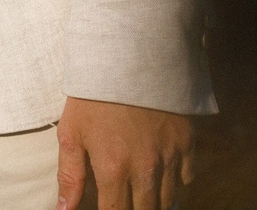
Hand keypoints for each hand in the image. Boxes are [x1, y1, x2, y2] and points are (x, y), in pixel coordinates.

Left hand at [57, 97, 191, 209]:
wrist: (128, 60)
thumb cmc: (92, 97)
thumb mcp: (71, 133)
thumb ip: (70, 176)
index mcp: (113, 170)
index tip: (106, 209)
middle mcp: (146, 171)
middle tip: (124, 200)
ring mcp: (169, 159)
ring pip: (168, 201)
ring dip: (154, 202)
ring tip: (141, 194)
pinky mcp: (187, 146)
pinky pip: (187, 179)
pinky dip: (175, 182)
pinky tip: (161, 173)